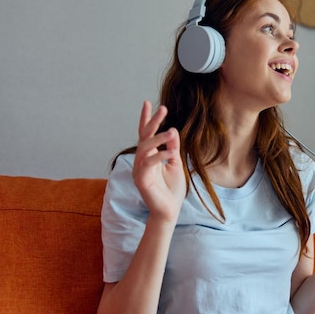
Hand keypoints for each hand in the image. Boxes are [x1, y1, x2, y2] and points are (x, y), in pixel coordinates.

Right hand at [132, 101, 185, 223]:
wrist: (169, 211)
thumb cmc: (172, 189)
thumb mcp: (175, 164)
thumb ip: (172, 148)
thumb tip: (172, 130)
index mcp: (149, 156)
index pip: (146, 134)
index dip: (146, 119)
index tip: (147, 102)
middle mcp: (141, 161)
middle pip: (144, 137)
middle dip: (152, 122)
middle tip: (162, 108)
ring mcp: (139, 170)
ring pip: (145, 148)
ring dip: (158, 138)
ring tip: (171, 131)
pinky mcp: (141, 180)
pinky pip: (148, 164)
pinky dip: (160, 156)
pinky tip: (170, 152)